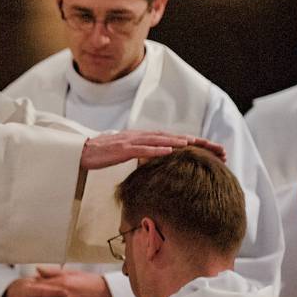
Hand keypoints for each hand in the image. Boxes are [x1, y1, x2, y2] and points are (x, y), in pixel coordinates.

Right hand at [79, 131, 225, 169]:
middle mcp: (140, 136)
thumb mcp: (126, 154)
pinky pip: (142, 149)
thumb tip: (157, 160)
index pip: (172, 139)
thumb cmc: (102, 154)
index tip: (212, 149)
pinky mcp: (122, 149)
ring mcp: (131, 141)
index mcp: (143, 138)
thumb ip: (142, 154)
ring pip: (160, 140)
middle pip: (172, 137)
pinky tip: (171, 150)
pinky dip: (158, 149)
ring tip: (198, 144)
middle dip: (196, 141)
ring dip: (180, 141)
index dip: (193, 142)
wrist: (80, 152)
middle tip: (217, 148)